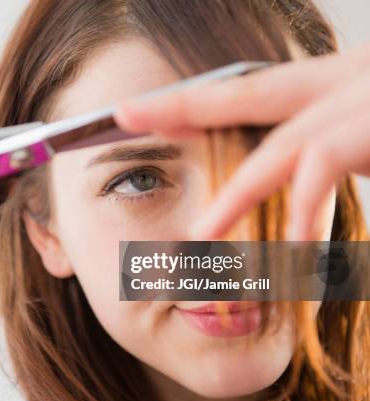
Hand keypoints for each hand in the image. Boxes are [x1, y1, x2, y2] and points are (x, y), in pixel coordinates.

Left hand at [114, 43, 369, 240]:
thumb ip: (337, 149)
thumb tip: (308, 175)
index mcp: (336, 83)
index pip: (252, 92)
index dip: (197, 102)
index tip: (145, 112)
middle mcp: (343, 80)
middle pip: (246, 94)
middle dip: (181, 107)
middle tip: (123, 113)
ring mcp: (359, 98)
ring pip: (276, 149)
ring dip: (234, 197)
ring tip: (200, 236)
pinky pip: (322, 169)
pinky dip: (304, 215)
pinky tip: (294, 251)